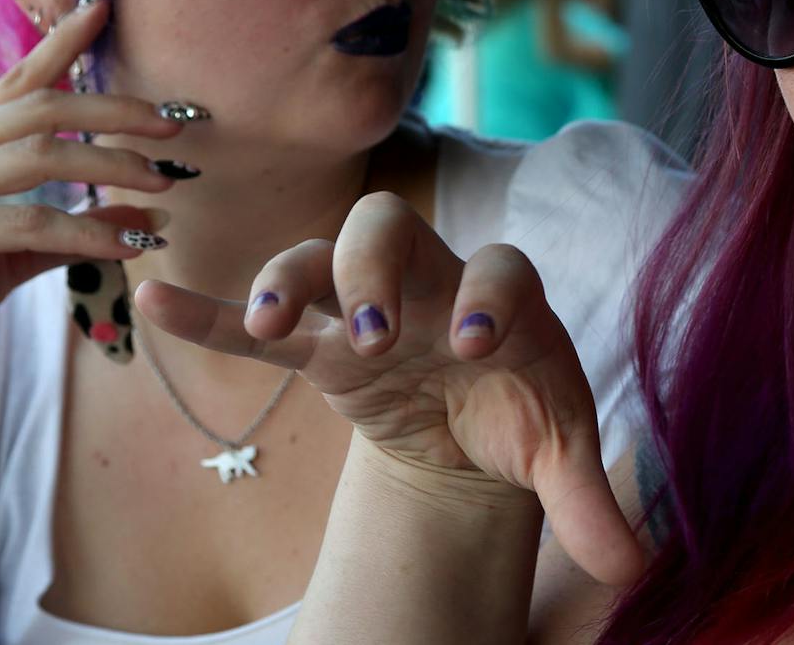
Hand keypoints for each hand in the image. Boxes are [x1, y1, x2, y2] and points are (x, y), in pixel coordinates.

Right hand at [0, 0, 185, 337]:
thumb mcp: (12, 254)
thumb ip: (74, 230)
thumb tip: (151, 215)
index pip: (16, 85)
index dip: (61, 44)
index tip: (102, 6)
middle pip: (38, 110)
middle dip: (113, 112)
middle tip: (173, 126)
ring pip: (38, 155)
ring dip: (111, 165)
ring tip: (163, 183)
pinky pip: (30, 224)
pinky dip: (89, 232)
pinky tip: (132, 243)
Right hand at [134, 192, 645, 586]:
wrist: (472, 422)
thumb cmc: (522, 418)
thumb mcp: (557, 457)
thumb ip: (589, 501)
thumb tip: (639, 565)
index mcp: (504, 300)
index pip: (499, 269)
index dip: (487, 293)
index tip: (473, 342)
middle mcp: (432, 285)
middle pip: (390, 226)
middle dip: (373, 268)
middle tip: (372, 336)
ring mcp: (370, 309)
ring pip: (318, 256)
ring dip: (290, 280)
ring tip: (275, 326)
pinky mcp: (321, 347)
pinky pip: (257, 320)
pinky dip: (210, 311)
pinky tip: (155, 303)